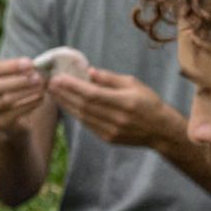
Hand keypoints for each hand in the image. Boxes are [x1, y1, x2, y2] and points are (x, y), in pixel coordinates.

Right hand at [0, 57, 49, 132]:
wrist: (13, 118)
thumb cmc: (15, 90)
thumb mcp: (16, 77)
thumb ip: (23, 70)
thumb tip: (36, 66)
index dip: (11, 66)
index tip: (30, 64)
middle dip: (19, 80)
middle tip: (38, 77)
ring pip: (7, 99)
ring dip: (26, 92)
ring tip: (41, 87)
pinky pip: (14, 112)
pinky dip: (29, 104)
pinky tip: (40, 98)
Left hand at [49, 68, 174, 148]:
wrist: (160, 130)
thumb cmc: (148, 102)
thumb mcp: (134, 84)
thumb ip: (110, 79)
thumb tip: (88, 72)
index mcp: (125, 102)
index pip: (92, 94)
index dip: (73, 86)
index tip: (59, 78)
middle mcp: (117, 118)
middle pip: (84, 106)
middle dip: (64, 94)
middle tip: (50, 84)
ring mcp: (112, 131)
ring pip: (82, 117)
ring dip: (66, 104)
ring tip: (54, 93)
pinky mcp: (108, 139)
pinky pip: (87, 125)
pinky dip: (75, 114)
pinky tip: (67, 105)